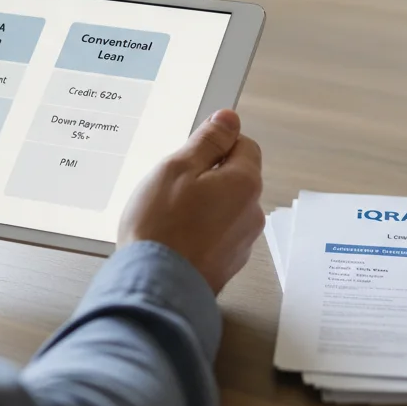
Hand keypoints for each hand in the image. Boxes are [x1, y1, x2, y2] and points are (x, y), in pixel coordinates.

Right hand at [118, 110, 263, 294]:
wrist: (155, 286)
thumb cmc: (161, 228)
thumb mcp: (177, 168)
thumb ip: (207, 141)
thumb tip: (228, 119)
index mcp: (245, 183)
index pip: (244, 144)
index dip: (215, 143)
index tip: (191, 152)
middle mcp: (251, 213)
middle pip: (234, 177)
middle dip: (206, 176)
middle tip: (172, 185)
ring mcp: (241, 242)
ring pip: (224, 207)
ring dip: (202, 205)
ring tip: (168, 215)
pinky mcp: (227, 264)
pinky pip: (216, 234)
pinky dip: (199, 231)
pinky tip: (173, 237)